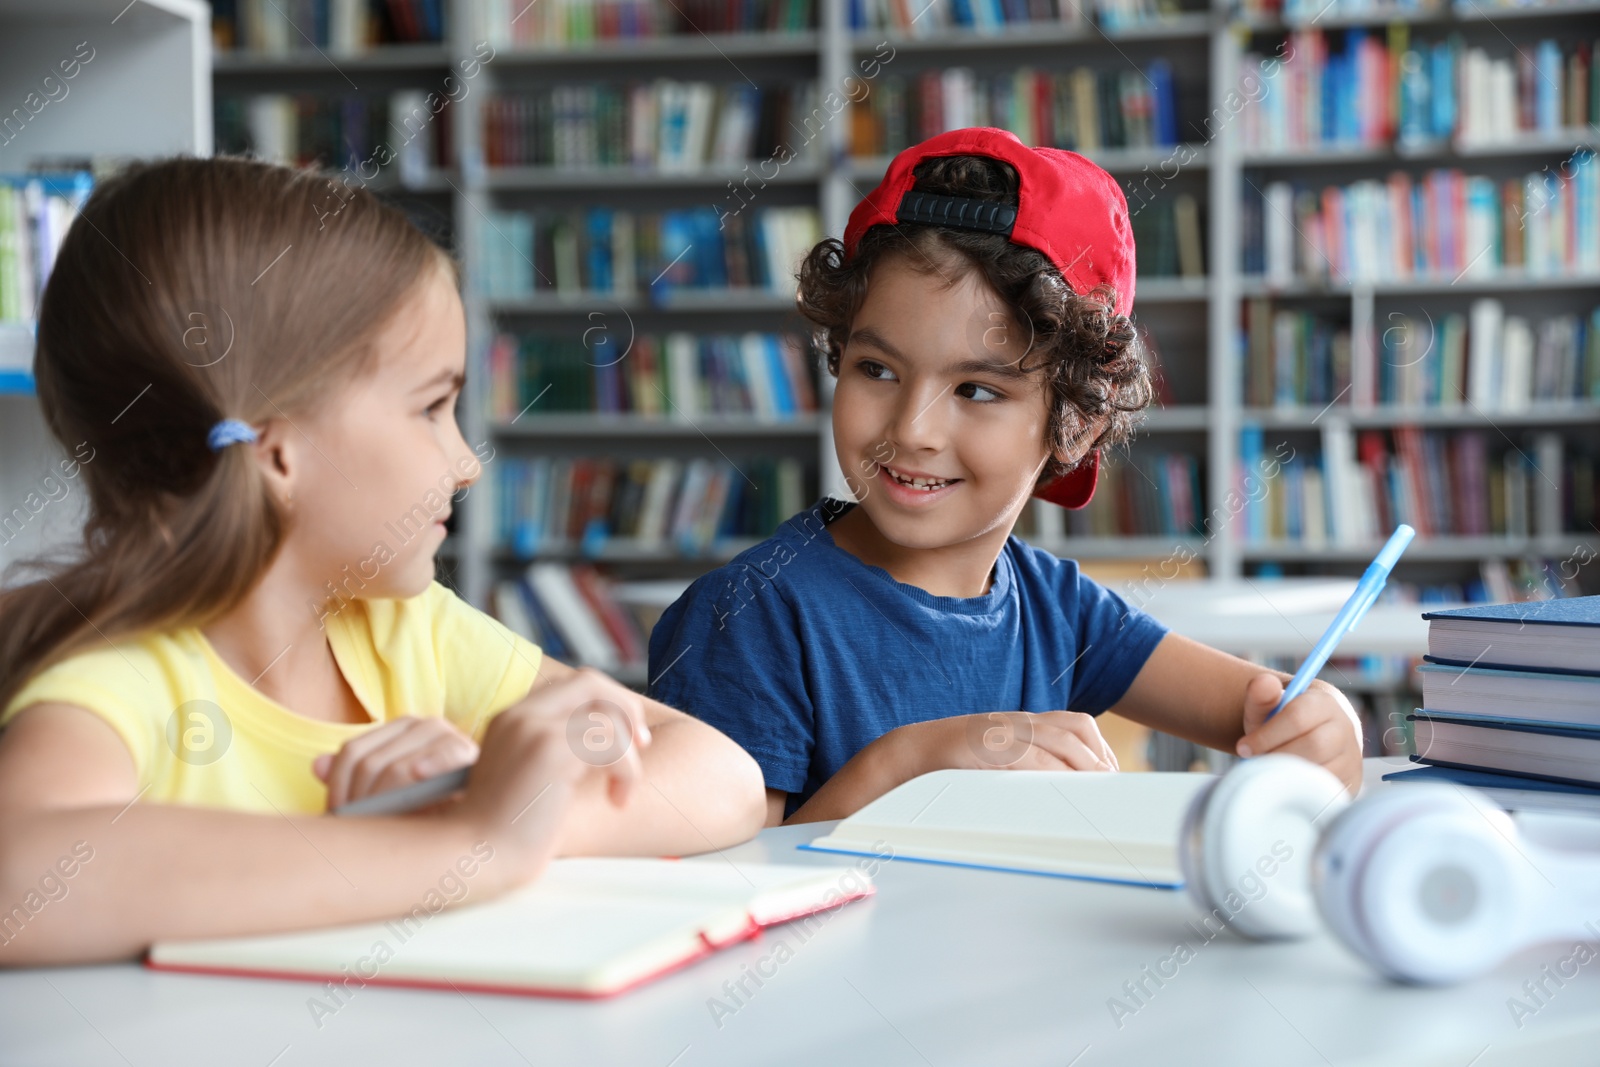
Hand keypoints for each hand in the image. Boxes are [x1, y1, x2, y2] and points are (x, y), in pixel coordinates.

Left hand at [314, 716, 479, 811]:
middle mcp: (420, 725)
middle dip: (362, 802)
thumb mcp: (384, 797)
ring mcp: (446, 734)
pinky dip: (431, 764)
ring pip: (397, 767)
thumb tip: (317, 766)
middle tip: (364, 830)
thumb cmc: (425, 812)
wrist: (473, 825)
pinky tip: (420, 778)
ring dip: (386, 802)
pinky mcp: (469, 751)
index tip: (338, 818)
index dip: (338, 788)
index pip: (352, 753)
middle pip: (370, 763)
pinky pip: (444, 754)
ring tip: (386, 826)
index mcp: (397, 730)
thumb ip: (352, 781)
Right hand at [448, 667, 651, 876]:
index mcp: (511, 718)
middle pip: (591, 682)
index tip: (628, 736)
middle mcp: (520, 716)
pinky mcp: (549, 751)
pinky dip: (627, 772)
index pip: (573, 685)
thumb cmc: (505, 832)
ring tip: (621, 789)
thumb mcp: (530, 778)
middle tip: (641, 744)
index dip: (608, 704)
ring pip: (607, 717)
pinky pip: (611, 744)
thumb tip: (611, 739)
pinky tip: (618, 800)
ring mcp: (534, 729)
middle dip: (626, 708)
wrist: (475, 858)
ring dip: (628, 754)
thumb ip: (557, 751)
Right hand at [896, 710, 1118, 775]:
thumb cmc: (953, 758)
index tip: (1109, 771)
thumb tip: (1055, 782)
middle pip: (1076, 727)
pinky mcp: (991, 747)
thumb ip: (1024, 760)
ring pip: (1060, 740)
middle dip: (1099, 754)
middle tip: (1108, 782)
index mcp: (1021, 722)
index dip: (1099, 746)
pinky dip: (1054, 772)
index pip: (1074, 723)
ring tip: (1096, 786)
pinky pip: (1031, 757)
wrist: (912, 751)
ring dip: (1085, 764)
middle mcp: (1017, 722)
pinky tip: (1064, 788)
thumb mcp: (996, 753)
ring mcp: (1005, 732)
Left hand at [1236, 673, 1362, 793]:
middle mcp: (1345, 728)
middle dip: (1278, 755)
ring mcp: (1352, 756)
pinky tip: (1285, 784)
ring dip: (1288, 774)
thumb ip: (1260, 695)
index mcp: (1324, 703)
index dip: (1267, 735)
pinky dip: (1301, 789)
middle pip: (1314, 745)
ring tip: (1271, 770)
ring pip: (1321, 771)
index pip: (1298, 717)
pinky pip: (1326, 791)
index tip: (1244, 747)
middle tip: (1258, 762)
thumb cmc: (1281, 724)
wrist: (1307, 740)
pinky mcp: (1352, 782)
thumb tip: (1263, 681)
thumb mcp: (1266, 708)